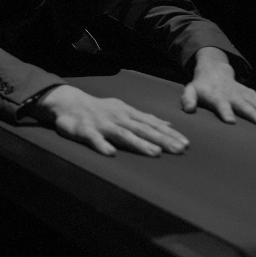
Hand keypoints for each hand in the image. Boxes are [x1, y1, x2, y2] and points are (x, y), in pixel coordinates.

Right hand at [33, 85, 188, 156]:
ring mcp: (103, 124)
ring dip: (139, 144)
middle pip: (143, 130)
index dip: (169, 134)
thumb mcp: (124, 110)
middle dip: (162, 140)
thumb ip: (144, 119)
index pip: (152, 124)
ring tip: (155, 153)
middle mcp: (118, 118)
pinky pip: (94, 139)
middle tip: (179, 150)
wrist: (70, 103)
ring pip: (123, 135)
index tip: (185, 144)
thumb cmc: (100, 109)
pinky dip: (102, 145)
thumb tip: (167, 125)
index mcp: (128, 114)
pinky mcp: (85, 130)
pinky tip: (110, 153)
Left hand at [182, 48, 255, 124]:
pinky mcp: (250, 94)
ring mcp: (242, 94)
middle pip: (243, 106)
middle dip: (253, 114)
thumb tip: (188, 110)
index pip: (221, 106)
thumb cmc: (201, 86)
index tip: (231, 121)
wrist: (214, 71)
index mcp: (217, 97)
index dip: (226, 113)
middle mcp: (232, 96)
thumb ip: (188, 99)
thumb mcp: (190, 90)